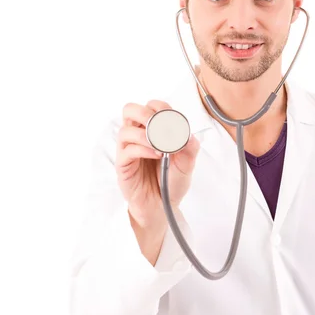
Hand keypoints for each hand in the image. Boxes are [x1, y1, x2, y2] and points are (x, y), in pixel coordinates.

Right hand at [116, 99, 199, 226]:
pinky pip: (127, 150)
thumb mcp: (188, 164)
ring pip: (125, 129)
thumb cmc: (171, 182)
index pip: (152, 106)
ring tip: (160, 147)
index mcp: (153, 130)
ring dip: (146, 134)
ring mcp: (128, 149)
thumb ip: (190, 147)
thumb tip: (188, 134)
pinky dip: (144, 149)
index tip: (176, 123)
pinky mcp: (123, 164)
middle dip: (146, 113)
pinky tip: (157, 156)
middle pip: (130, 109)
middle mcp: (138, 135)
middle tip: (160, 126)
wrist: (164, 207)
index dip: (163, 109)